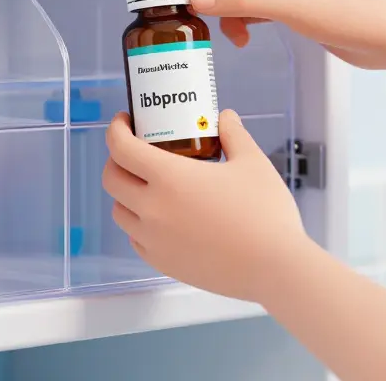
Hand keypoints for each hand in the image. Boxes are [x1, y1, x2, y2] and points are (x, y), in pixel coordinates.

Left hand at [102, 110, 310, 302]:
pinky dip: (139, 223)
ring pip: (120, 211)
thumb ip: (233, 135)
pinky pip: (136, 238)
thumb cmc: (264, 212)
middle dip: (117, 159)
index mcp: (169, 178)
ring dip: (126, 193)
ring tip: (150, 186)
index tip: (125, 121)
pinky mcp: (162, 263)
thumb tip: (225, 118)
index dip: (116, 129)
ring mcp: (154, 240)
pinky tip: (163, 217)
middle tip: (137, 151)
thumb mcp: (252, 163)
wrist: (274, 268)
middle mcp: (152, 209)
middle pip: (111, 179)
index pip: (121, 148)